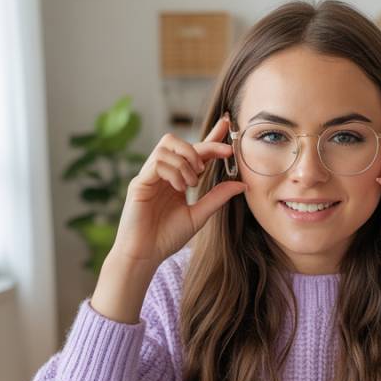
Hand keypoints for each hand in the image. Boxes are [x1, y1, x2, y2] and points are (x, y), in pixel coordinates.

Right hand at [108, 114, 245, 268]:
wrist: (145, 255)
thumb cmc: (167, 238)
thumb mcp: (199, 215)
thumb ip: (217, 198)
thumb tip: (241, 184)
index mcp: (177, 179)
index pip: (195, 151)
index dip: (210, 137)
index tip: (227, 125)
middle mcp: (162, 173)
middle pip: (180, 142)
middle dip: (203, 147)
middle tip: (217, 159)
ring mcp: (150, 176)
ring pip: (167, 146)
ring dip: (186, 161)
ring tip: (192, 183)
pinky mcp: (139, 182)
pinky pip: (157, 162)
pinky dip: (173, 170)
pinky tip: (179, 188)